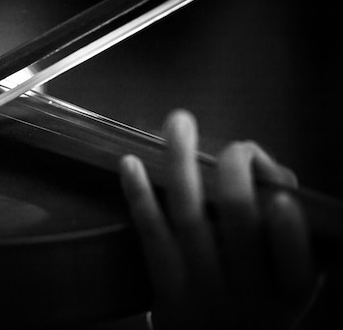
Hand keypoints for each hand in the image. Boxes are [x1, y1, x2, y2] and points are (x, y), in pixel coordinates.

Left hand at [120, 110, 316, 329]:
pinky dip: (140, 195)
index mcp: (289, 292)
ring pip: (191, 216)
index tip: (281, 197)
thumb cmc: (253, 306)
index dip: (288, 228)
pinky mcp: (165, 289)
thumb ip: (289, 241)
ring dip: (182, 163)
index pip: (297, 259)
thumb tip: (273, 179)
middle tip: (236, 148)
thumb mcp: (285, 284)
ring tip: (179, 123)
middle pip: (241, 221)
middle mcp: (248, 292)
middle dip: (236, 173)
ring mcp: (202, 290)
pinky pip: (151, 235)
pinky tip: (131, 162)